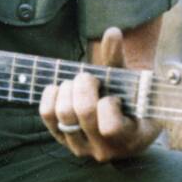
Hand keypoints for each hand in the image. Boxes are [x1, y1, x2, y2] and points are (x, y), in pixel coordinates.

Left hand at [39, 27, 161, 160]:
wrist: (123, 119)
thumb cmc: (133, 98)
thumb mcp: (134, 81)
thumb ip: (120, 59)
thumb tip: (112, 32)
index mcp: (130, 138)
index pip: (110, 126)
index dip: (108, 104)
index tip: (114, 95)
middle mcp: (104, 149)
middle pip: (83, 113)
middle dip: (84, 85)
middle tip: (90, 78)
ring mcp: (81, 147)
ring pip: (63, 114)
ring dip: (68, 89)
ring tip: (78, 83)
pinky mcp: (63, 140)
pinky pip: (47, 116)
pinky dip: (51, 96)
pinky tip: (62, 87)